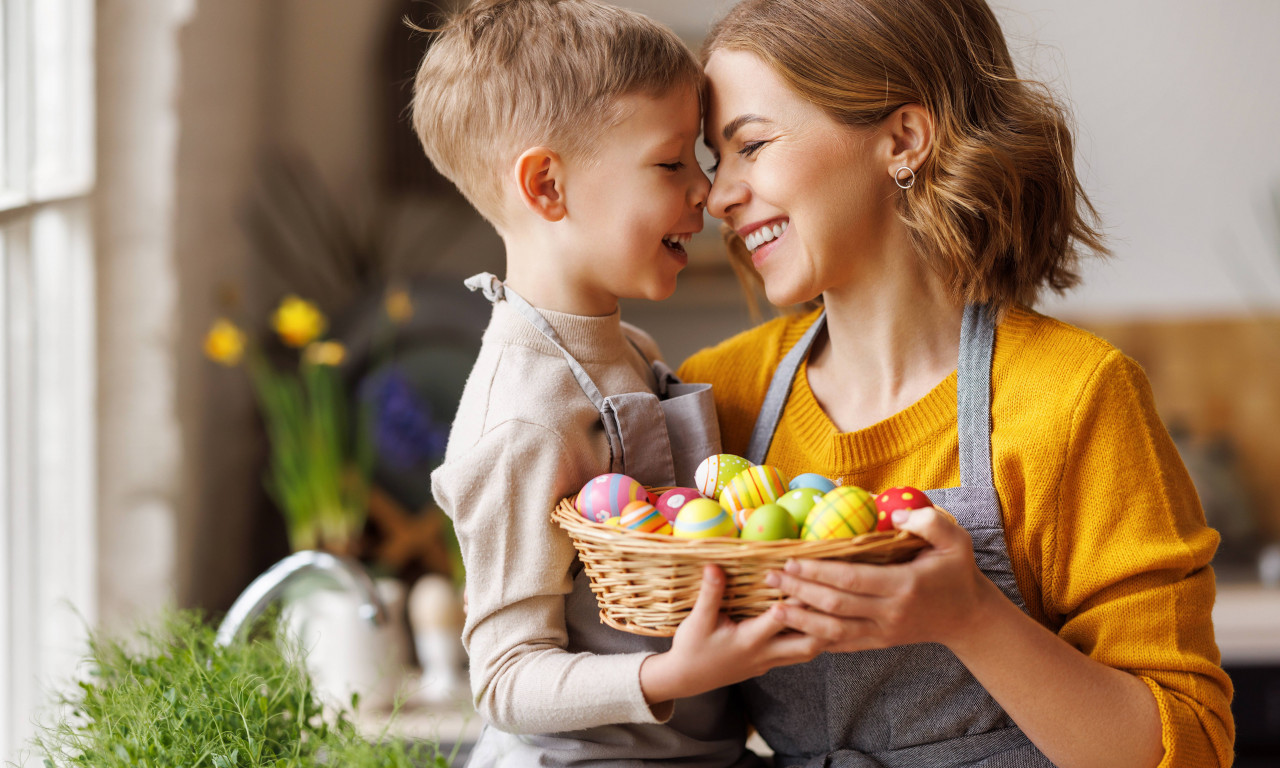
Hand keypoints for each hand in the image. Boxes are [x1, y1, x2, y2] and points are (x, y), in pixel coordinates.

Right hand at [639, 564, 828, 704]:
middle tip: (836, 598)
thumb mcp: (697, 620)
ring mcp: (769, 662)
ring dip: (823, 633)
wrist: (687, 679)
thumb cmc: (692, 648)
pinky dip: (812, 640)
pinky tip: (818, 624)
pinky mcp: (768, 664)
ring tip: (835, 610)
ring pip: (808, 652)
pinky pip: (798, 654)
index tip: (806, 580)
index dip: (795, 600)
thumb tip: (714, 566)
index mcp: (749, 640)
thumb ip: (710, 593)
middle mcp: (765, 653)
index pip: (781, 620)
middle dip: (824, 622)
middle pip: (808, 644)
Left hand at [763, 506, 999, 652]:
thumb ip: (928, 522)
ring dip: (801, 620)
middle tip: (770, 577)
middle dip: (800, 591)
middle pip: (835, 605)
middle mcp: (890, 613)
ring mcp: (883, 632)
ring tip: (773, 607)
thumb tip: (896, 514)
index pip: (852, 579)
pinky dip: (816, 638)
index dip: (819, 572)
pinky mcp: (879, 642)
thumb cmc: (957, 572)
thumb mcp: (955, 540)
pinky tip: (794, 629)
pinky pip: (843, 644)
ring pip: (834, 631)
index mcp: (904, 585)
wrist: (969, 617)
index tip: (791, 560)